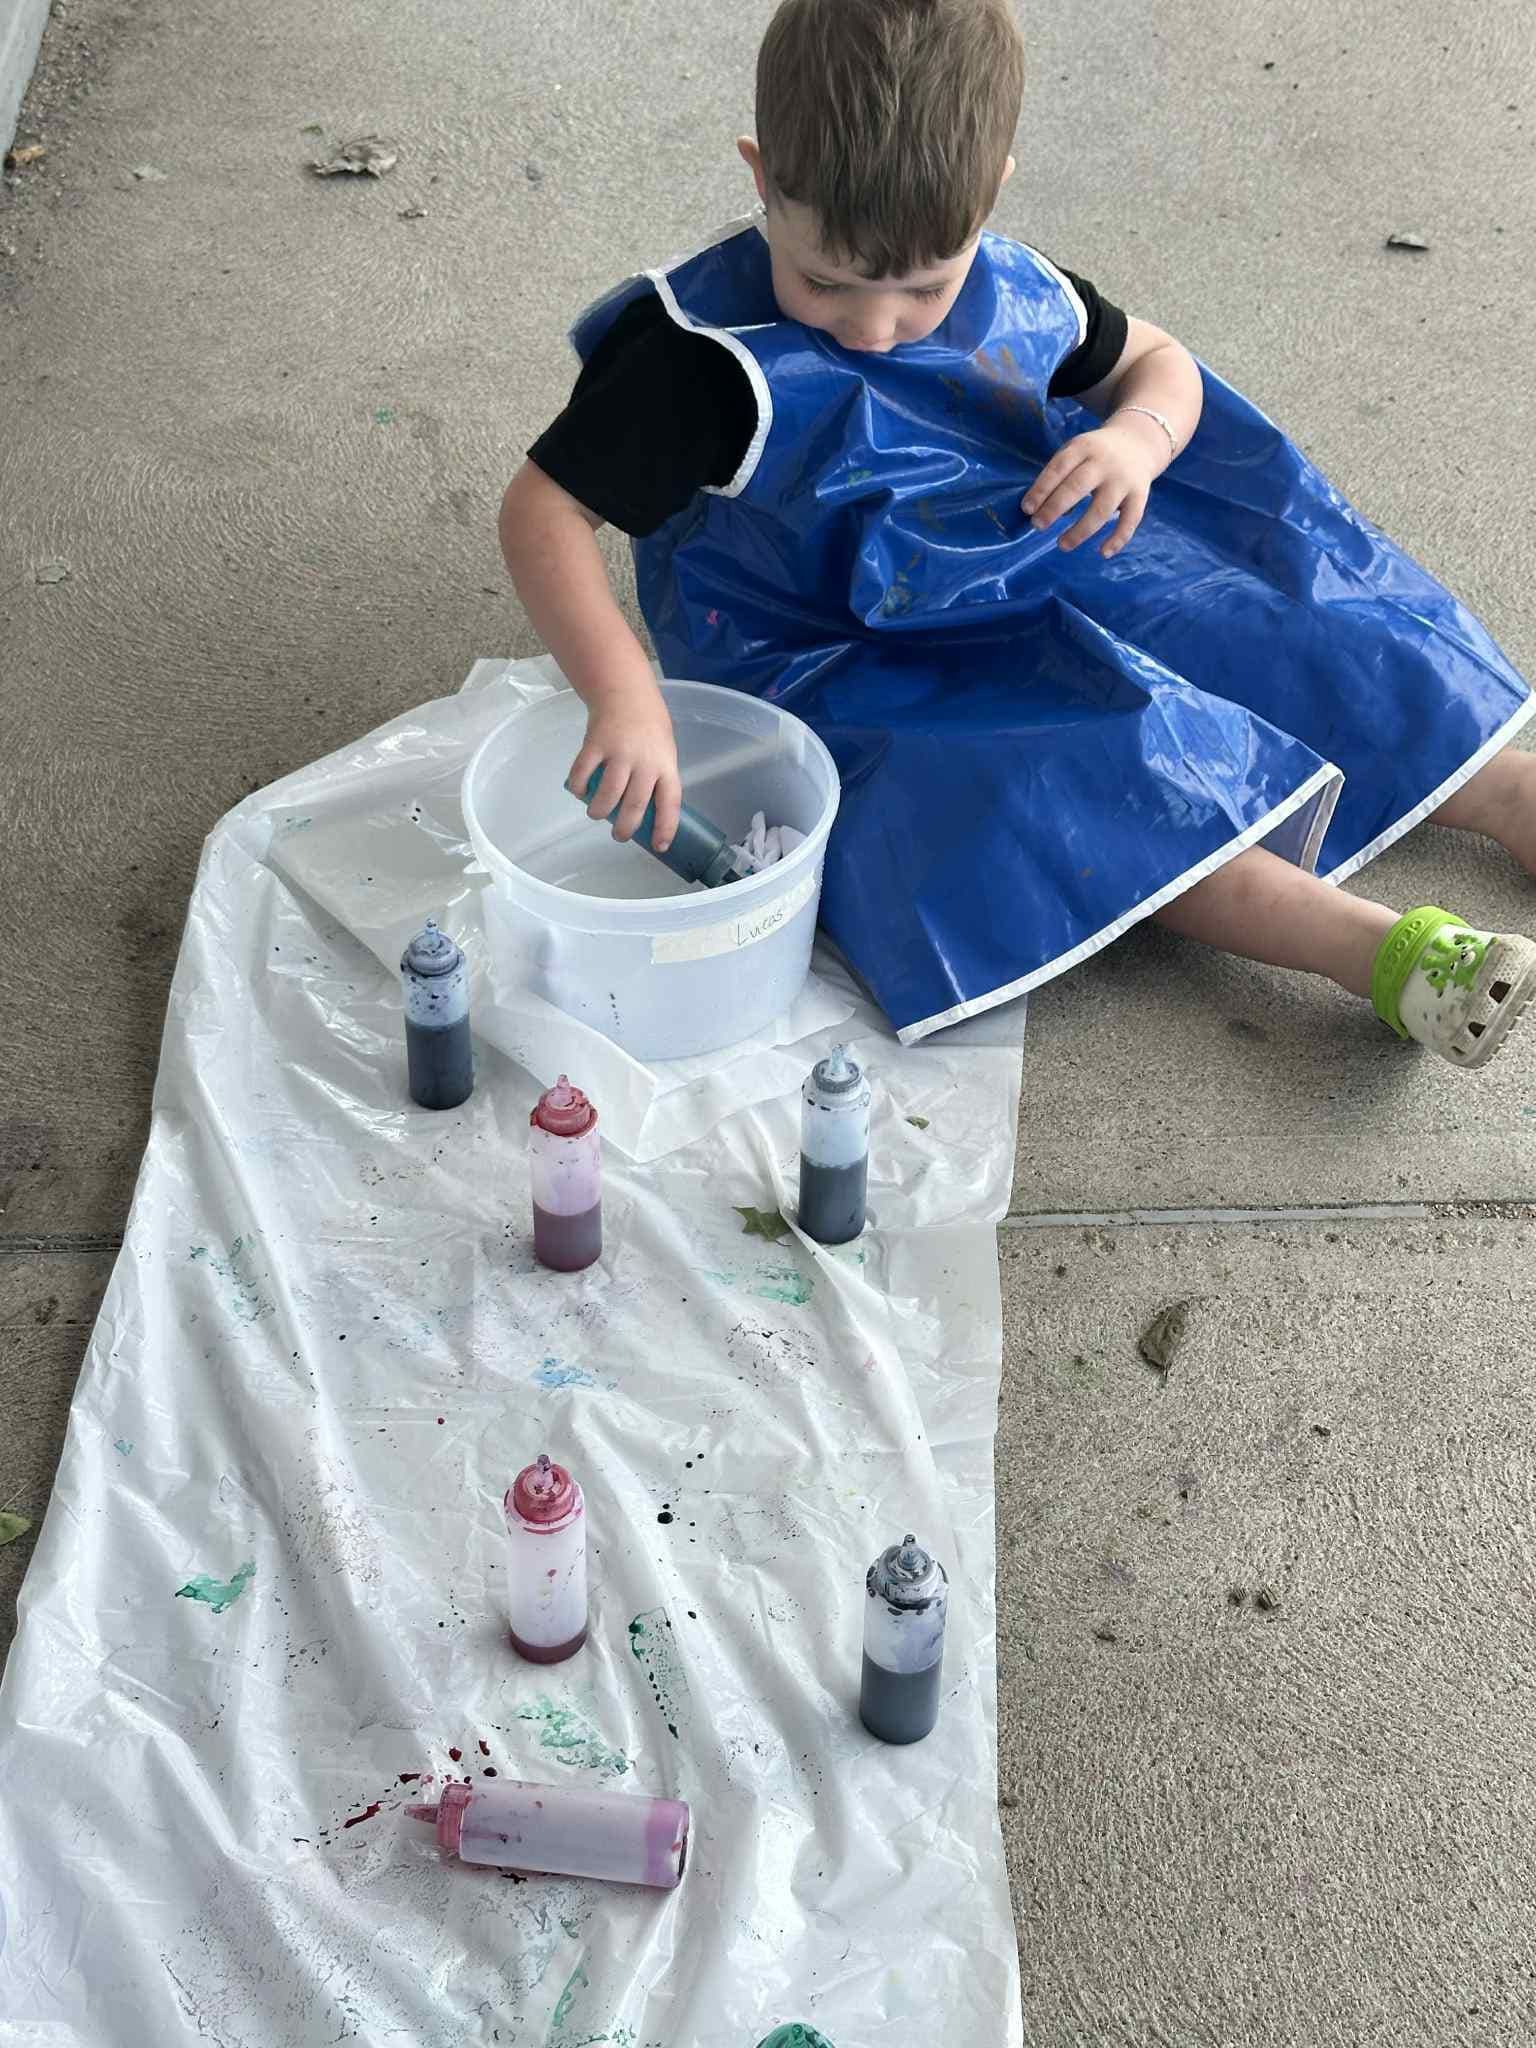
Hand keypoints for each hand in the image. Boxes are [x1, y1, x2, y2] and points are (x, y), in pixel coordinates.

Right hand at [566, 683, 681, 851]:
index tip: (660, 847)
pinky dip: (578, 788)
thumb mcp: (664, 753)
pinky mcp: (595, 744)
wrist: (627, 694)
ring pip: (607, 795)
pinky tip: (579, 792)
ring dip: (599, 812)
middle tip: (619, 836)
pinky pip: (582, 774)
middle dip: (625, 829)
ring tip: (596, 815)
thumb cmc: (649, 728)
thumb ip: (657, 779)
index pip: (670, 803)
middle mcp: (644, 762)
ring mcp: (618, 753)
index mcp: (665, 765)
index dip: (666, 827)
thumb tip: (646, 813)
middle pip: (634, 806)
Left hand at [1021, 416, 1164, 558]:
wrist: (1138, 441)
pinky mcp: (1140, 495)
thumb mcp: (1076, 452)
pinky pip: (1130, 520)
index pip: (1058, 468)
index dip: (1041, 489)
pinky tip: (1103, 553)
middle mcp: (1104, 463)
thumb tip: (1040, 511)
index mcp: (1083, 448)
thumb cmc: (1095, 453)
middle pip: (1077, 487)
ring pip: (1102, 509)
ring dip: (1080, 530)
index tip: (1027, 509)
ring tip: (1062, 545)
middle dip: (1055, 508)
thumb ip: (1059, 476)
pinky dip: (1118, 539)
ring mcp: (1123, 480)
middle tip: (1038, 525)